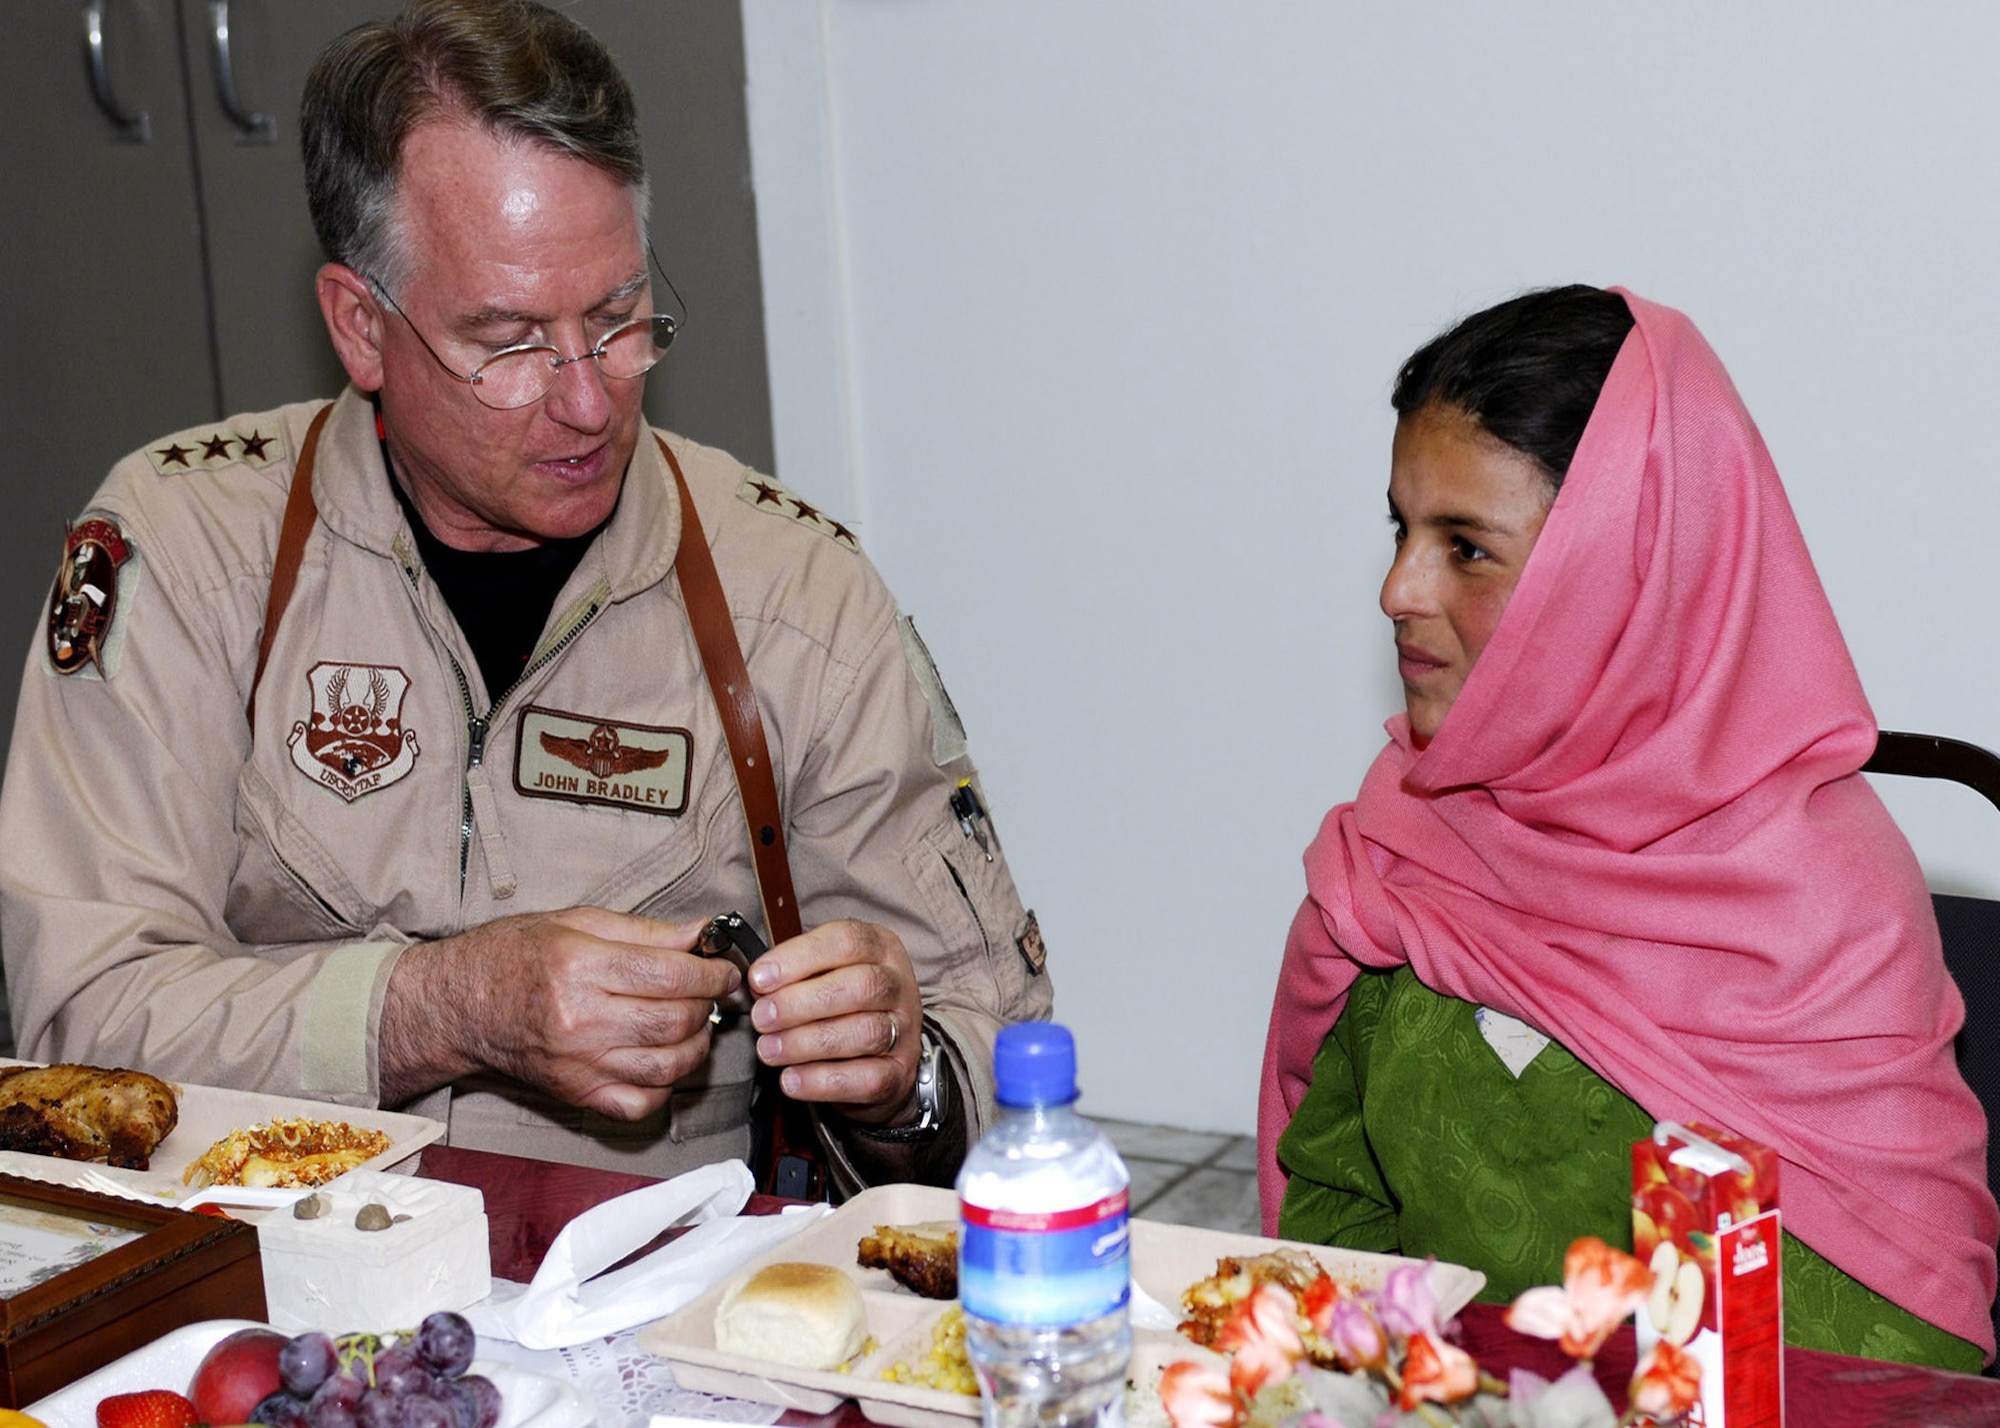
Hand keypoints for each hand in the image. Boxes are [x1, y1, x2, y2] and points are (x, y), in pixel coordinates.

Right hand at [380, 906, 740, 1118]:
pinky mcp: (576, 1094)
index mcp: (580, 966)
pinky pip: (639, 1104)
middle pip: (674, 1021)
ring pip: (667, 1066)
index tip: (724, 969)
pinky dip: (665, 1087)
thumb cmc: (514, 954)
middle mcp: (579, 1020)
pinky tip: (664, 1059)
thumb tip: (701, 934)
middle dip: (707, 1005)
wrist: (459, 1005)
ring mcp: (578, 1065)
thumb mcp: (576, 922)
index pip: (670, 976)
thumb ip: (644, 931)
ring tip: (694, 1024)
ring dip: (697, 1045)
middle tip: (711, 992)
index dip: (711, 973)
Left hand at [746, 919, 923, 1125]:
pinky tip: (791, 1079)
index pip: (846, 941)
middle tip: (761, 1018)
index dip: (799, 958)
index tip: (759, 978)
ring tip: (769, 1049)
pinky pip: (867, 1079)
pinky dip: (823, 1081)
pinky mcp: (899, 1073)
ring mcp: (905, 1030)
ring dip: (807, 1042)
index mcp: (881, 948)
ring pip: (865, 1033)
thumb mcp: (826, 972)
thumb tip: (759, 985)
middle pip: (860, 986)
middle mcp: (899, 985)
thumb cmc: (844, 1004)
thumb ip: (796, 973)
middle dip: (801, 1003)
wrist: (881, 1056)